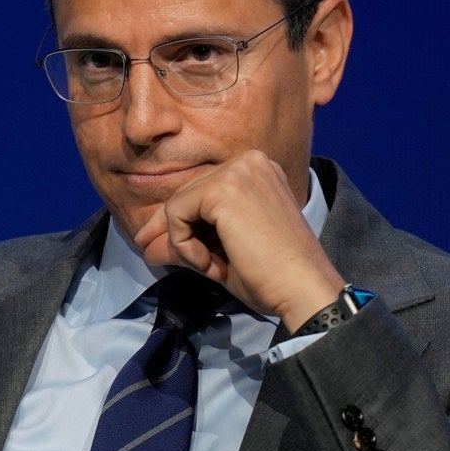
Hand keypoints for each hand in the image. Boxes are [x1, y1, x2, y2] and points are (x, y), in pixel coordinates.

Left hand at [132, 150, 344, 329]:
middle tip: (170, 262)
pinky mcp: (224, 188)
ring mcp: (237, 171)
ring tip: (208, 267)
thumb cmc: (272, 277)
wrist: (302, 288)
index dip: (177, 223)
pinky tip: (207, 263)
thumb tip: (147, 245)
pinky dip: (182, 244)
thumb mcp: (221, 253)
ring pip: (177, 204)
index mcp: (257, 172)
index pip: (200, 192)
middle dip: (171, 233)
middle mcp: (249, 161)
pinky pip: (175, 213)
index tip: (161, 250)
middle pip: (186, 194)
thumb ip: (187, 241)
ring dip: (182, 243)